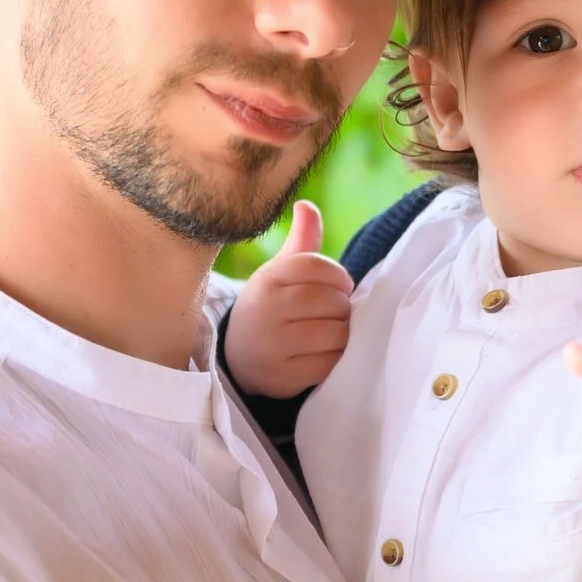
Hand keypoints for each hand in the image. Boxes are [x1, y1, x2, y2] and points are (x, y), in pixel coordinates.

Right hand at [223, 202, 352, 398]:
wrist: (240, 357)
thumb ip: (302, 240)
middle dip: (340, 308)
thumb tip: (307, 205)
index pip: (322, 267)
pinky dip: (334, 360)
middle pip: (334, 301)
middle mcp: (268, 309)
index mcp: (269, 277)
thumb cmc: (272, 307)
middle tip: (330, 314)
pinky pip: (330, 363)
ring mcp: (274, 344)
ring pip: (337, 333)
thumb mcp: (281, 272)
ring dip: (341, 334)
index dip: (338, 278)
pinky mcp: (284, 376)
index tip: (336, 287)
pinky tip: (320, 354)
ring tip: (327, 334)